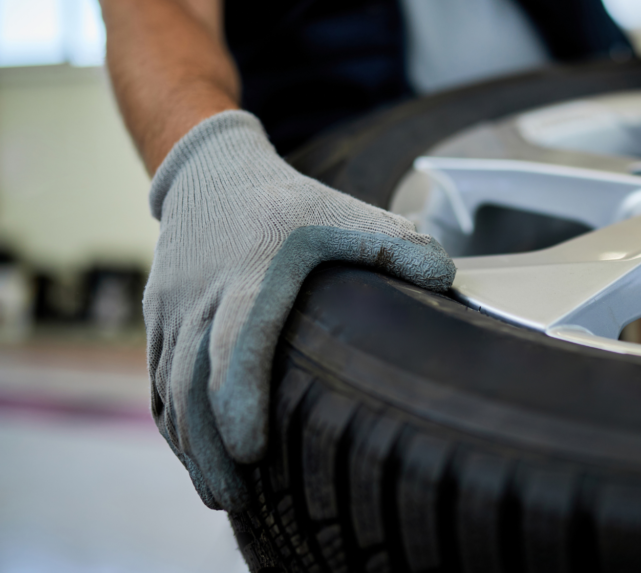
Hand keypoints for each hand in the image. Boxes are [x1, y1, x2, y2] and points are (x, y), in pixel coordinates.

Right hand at [145, 111, 454, 509]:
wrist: (208, 173)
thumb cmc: (285, 201)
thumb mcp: (342, 211)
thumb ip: (396, 245)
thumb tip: (450, 279)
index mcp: (254, 269)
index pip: (236, 339)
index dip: (239, 397)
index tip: (254, 449)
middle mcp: (203, 294)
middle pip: (193, 382)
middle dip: (211, 447)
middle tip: (237, 500)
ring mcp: (172, 308)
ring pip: (170, 389)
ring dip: (190, 447)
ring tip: (220, 494)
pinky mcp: (157, 317)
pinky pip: (157, 381)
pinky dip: (173, 424)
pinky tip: (195, 457)